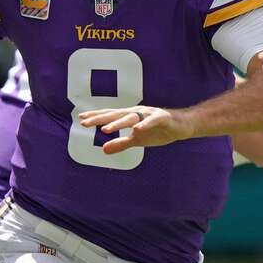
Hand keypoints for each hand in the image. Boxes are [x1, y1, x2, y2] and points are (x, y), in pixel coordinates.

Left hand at [79, 106, 195, 153]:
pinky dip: (145, 124)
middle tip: (85, 123)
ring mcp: (149, 114)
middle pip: (116, 115)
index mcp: (130, 116)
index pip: (110, 116)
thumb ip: (121, 144)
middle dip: (100, 119)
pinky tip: (137, 129)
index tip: (81, 119)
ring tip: (106, 129)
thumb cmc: (158, 130)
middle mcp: (137, 112)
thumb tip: (103, 150)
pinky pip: (152, 121)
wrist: (181, 126)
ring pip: (131, 117)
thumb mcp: (137, 140)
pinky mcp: (161, 118)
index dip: (96, 117)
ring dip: (118, 123)